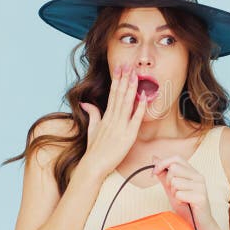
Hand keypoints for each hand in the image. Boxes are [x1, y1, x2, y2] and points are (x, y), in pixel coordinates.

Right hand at [78, 63, 146, 177]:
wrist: (94, 165)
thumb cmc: (94, 149)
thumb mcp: (92, 129)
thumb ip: (92, 114)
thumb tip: (86, 103)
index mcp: (106, 116)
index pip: (112, 93)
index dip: (117, 80)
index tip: (120, 67)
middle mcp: (113, 118)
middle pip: (119, 94)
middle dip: (124, 79)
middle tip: (128, 64)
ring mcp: (120, 126)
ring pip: (126, 103)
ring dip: (131, 88)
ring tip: (135, 75)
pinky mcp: (128, 135)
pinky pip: (135, 119)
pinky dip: (139, 107)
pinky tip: (143, 97)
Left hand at [151, 154, 218, 229]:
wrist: (198, 225)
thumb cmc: (186, 206)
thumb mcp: (171, 188)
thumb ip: (163, 174)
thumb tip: (154, 157)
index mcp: (193, 172)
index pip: (176, 158)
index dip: (163, 163)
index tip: (154, 173)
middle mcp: (199, 176)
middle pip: (174, 169)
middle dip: (168, 181)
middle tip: (174, 192)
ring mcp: (201, 186)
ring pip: (175, 182)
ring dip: (174, 194)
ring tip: (181, 200)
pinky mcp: (200, 197)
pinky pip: (179, 194)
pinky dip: (178, 201)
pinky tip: (185, 204)